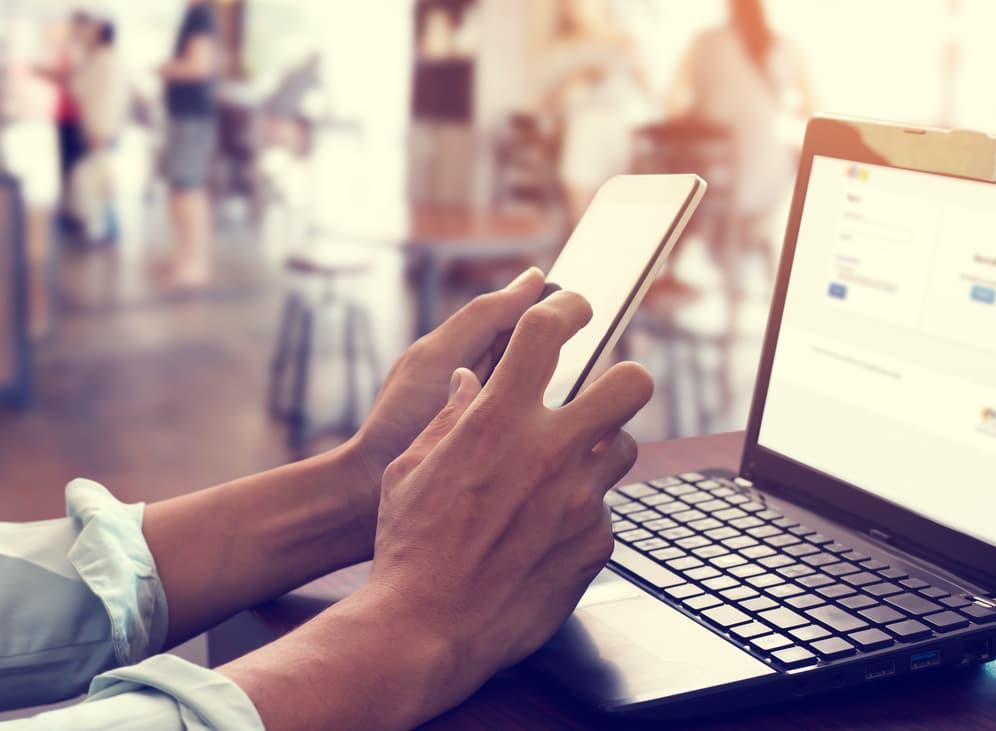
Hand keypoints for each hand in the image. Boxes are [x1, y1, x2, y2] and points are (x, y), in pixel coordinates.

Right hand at [365, 290, 653, 723]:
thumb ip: (450, 418)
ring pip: (624, 449)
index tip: (575, 307)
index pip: (547, 332)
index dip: (567, 308)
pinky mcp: (594, 544)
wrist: (426, 626)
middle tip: (604, 392)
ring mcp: (580, 499)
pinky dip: (581, 514)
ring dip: (599, 452)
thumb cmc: (407, 543)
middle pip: (632, 383)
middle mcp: (551, 451)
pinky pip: (603, 511)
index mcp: (499, 419)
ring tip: (562, 473)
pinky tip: (544, 534)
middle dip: (625, 377)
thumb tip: (471, 383)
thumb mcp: (411, 468)